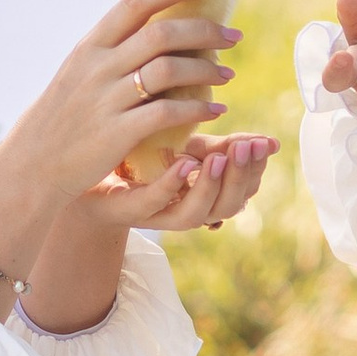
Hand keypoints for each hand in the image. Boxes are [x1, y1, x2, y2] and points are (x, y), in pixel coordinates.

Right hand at [0, 0, 238, 212]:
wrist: (35, 163)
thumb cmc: (66, 115)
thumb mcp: (81, 72)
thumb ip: (114, 48)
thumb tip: (157, 21)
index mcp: (91, 46)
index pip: (136, 2)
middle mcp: (97, 67)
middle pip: (160, 34)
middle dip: (204, 30)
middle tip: (233, 35)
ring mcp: (106, 99)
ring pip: (167, 70)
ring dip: (206, 69)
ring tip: (228, 74)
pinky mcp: (116, 133)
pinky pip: (166, 113)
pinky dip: (197, 109)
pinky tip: (215, 110)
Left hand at [94, 132, 277, 230]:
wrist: (84, 173)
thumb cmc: (141, 159)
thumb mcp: (187, 146)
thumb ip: (224, 147)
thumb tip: (272, 142)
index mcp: (206, 194)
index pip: (244, 190)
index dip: (256, 170)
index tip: (264, 143)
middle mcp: (186, 209)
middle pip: (227, 206)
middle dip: (241, 177)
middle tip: (246, 147)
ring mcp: (158, 213)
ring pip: (196, 214)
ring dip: (211, 186)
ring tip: (219, 158)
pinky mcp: (129, 209)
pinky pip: (155, 202)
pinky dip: (173, 185)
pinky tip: (183, 163)